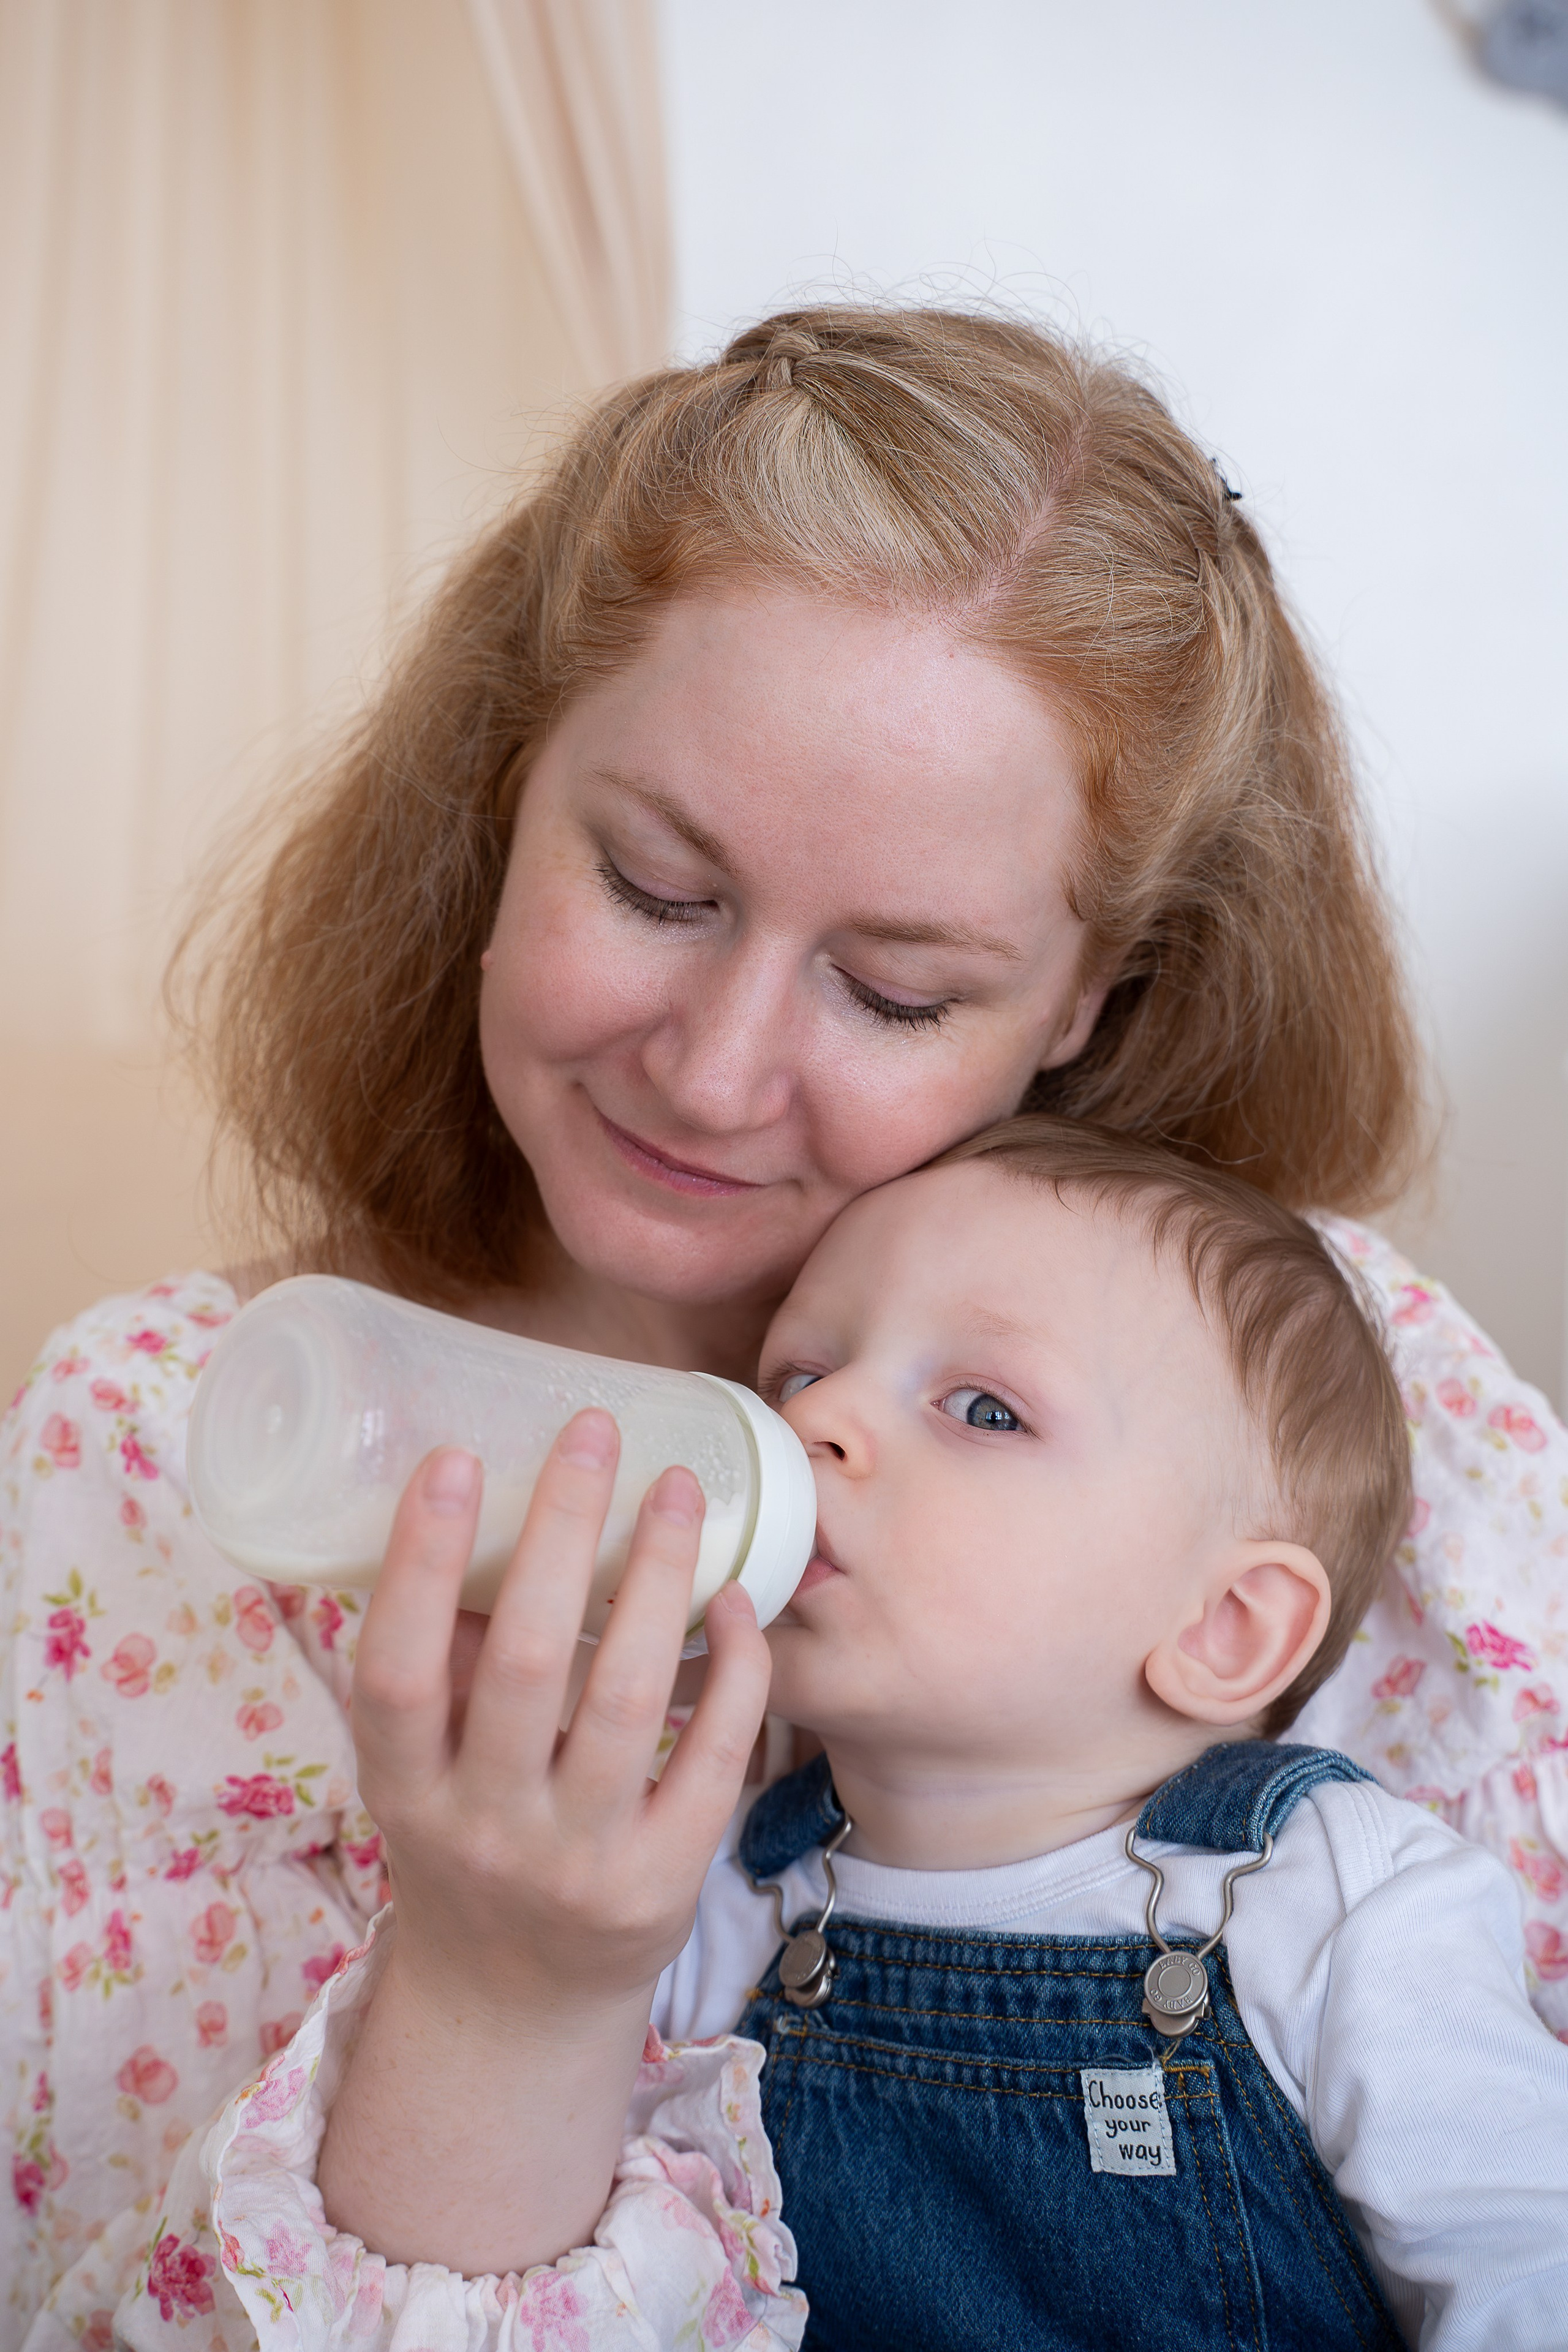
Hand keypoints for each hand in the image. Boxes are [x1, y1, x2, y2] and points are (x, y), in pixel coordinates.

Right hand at [320, 1410, 772, 2269]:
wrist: (516, 2010)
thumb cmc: (465, 1845)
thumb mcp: (421, 1772)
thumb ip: (442, 1666)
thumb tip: (483, 1510)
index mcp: (406, 1791)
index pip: (396, 1671)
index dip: (420, 1562)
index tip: (452, 1458)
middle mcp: (487, 1829)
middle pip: (528, 1663)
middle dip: (563, 1532)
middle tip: (594, 1430)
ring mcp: (582, 1861)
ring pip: (631, 1697)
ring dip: (659, 1577)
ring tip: (678, 1488)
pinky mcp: (667, 1881)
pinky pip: (713, 1754)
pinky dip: (733, 1667)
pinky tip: (737, 1596)